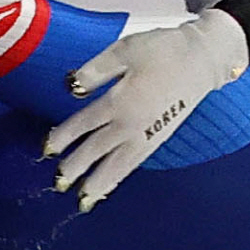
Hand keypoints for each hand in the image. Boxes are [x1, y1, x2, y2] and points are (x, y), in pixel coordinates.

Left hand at [44, 7, 246, 210]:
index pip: (84, 124)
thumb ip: (96, 71)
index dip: (64, 137)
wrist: (201, 59)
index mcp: (121, 100)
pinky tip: (112, 182)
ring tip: (84, 200)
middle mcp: (132, 123)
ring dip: (99, 182)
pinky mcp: (160, 137)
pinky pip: (135, 162)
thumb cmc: (163, 50)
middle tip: (57, 183)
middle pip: (97, 150)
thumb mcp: (124, 49)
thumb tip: (71, 89)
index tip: (47, 149)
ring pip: (118, 164)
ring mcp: (148, 134)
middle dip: (76, 167)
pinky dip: (120, 175)